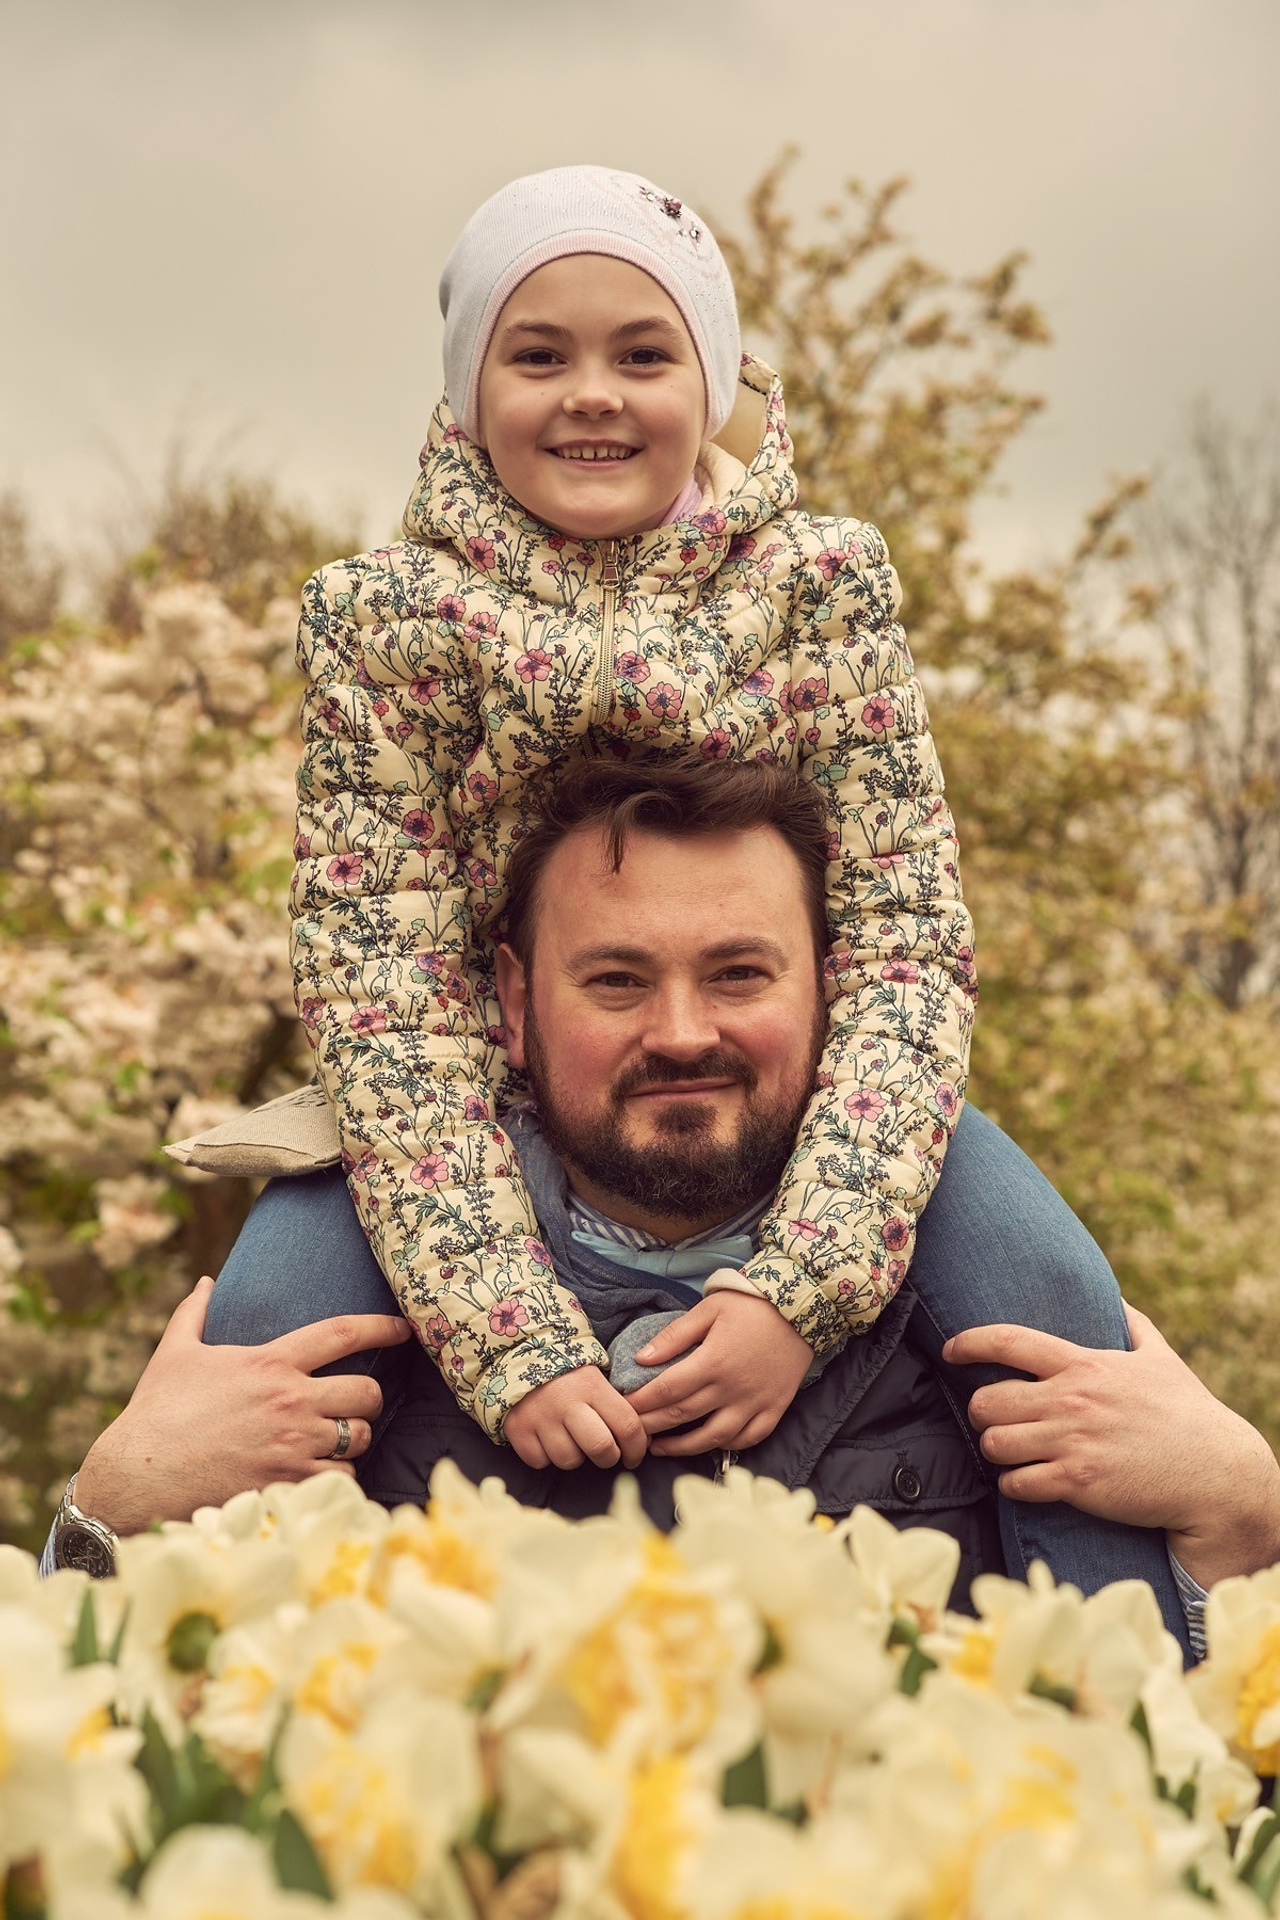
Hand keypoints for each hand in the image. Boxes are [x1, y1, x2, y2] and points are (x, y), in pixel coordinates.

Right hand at [74, 1276, 411, 1535]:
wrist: (137, 1475)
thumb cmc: (156, 1412)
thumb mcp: (174, 1353)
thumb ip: (194, 1313)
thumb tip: (207, 1281)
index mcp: (270, 1363)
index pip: (342, 1334)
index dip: (381, 1327)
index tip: (404, 1328)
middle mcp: (290, 1401)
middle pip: (366, 1392)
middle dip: (370, 1399)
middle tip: (358, 1406)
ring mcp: (293, 1446)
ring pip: (358, 1439)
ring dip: (353, 1441)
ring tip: (336, 1444)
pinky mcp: (288, 1485)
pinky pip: (341, 1480)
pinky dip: (339, 1478)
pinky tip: (322, 1476)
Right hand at [503, 1364, 647, 1470]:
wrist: (520, 1355)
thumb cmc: (569, 1373)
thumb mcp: (597, 1378)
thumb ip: (616, 1404)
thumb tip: (642, 1441)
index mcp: (593, 1385)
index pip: (628, 1426)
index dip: (637, 1449)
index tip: (633, 1456)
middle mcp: (567, 1401)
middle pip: (601, 1448)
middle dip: (608, 1458)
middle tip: (605, 1453)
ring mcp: (540, 1417)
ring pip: (569, 1460)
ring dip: (574, 1456)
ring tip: (570, 1438)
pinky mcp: (518, 1429)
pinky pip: (539, 1461)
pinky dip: (545, 1456)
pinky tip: (546, 1438)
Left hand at [624, 1292, 812, 1455]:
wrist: (802, 1307)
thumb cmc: (751, 1304)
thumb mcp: (709, 1309)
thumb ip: (674, 1335)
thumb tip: (641, 1358)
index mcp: (713, 1361)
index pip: (667, 1390)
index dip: (641, 1402)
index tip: (623, 1407)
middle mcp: (733, 1388)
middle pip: (683, 1416)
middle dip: (652, 1425)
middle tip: (631, 1431)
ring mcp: (756, 1403)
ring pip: (714, 1437)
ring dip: (683, 1447)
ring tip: (660, 1447)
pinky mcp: (775, 1408)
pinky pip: (749, 1438)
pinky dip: (726, 1446)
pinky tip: (708, 1444)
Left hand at [944, 1305, 1279, 1589]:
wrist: (1217, 1475)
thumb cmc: (1189, 1414)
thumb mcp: (1162, 1359)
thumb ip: (1134, 1325)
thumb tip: (1116, 1297)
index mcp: (1085, 1365)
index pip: (1008, 1341)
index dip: (969, 1343)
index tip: (949, 1350)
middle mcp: (1072, 1400)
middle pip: (986, 1399)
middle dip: (980, 1411)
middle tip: (992, 1420)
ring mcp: (1073, 1442)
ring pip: (994, 1443)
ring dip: (994, 1450)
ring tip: (1008, 1453)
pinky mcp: (1078, 1483)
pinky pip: (1016, 1484)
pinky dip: (1012, 1485)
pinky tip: (1025, 1483)